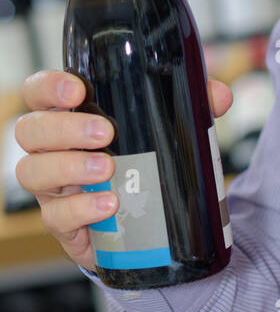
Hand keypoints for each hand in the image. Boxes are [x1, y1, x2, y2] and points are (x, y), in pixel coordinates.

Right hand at [14, 69, 232, 273]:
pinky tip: (109, 204)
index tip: (77, 89)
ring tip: (107, 168)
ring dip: (68, 166)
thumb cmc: (141, 162)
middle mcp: (50, 149)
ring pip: (32, 171)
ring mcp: (51, 188)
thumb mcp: (165, 130)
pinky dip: (81, 209)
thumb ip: (192, 107)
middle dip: (63, 128)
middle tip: (105, 132)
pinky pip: (55, 216)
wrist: (142, 224)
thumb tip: (219, 96)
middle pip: (29, 130)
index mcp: (69, 117)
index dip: (48, 87)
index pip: (38, 92)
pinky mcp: (62, 223)